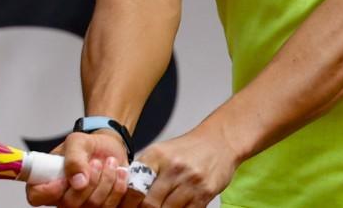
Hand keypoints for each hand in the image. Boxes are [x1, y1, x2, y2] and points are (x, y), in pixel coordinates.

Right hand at [26, 131, 131, 206]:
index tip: (66, 178)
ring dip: (106, 181)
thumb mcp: (77, 141)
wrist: (109, 148)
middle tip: (96, 162)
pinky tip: (119, 172)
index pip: (36, 196)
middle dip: (89, 180)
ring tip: (110, 162)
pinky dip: (118, 187)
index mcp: (47, 181)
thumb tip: (78, 181)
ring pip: (92, 206)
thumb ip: (74, 158)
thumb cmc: (88, 146)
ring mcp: (81, 207)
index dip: (49, 191)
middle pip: (69, 205)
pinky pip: (111, 207)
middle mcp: (62, 198)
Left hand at [121, 126, 238, 207]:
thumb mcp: (161, 151)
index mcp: (157, 156)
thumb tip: (123, 189)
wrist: (219, 141)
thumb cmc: (187, 149)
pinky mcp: (206, 192)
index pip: (135, 186)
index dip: (128, 202)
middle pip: (150, 203)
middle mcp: (173, 167)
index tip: (125, 207)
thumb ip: (143, 169)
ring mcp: (191, 181)